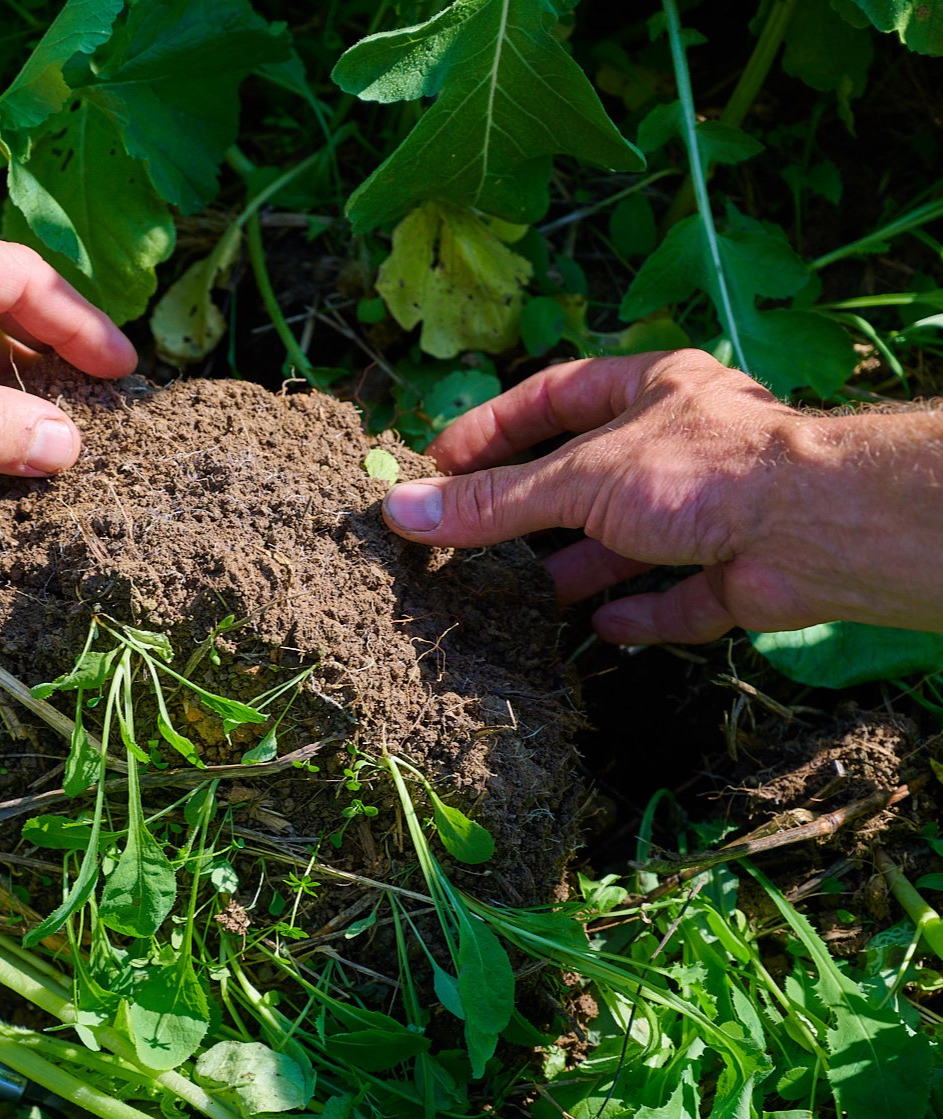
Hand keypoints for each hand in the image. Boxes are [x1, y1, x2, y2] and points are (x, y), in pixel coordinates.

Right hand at [381, 349, 942, 643]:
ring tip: (525, 592)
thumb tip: (404, 511)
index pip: (554, 397)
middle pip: (588, 474)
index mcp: (653, 389)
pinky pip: (681, 594)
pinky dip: (641, 612)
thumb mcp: (577, 479)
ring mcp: (715, 509)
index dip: (495, 428)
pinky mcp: (739, 572)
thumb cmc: (699, 470)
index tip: (442, 463)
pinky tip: (603, 629)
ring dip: (580, 565)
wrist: (815, 528)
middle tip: (471, 535)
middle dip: (532, 507)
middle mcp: (684, 443)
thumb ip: (493, 501)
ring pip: (632, 539)